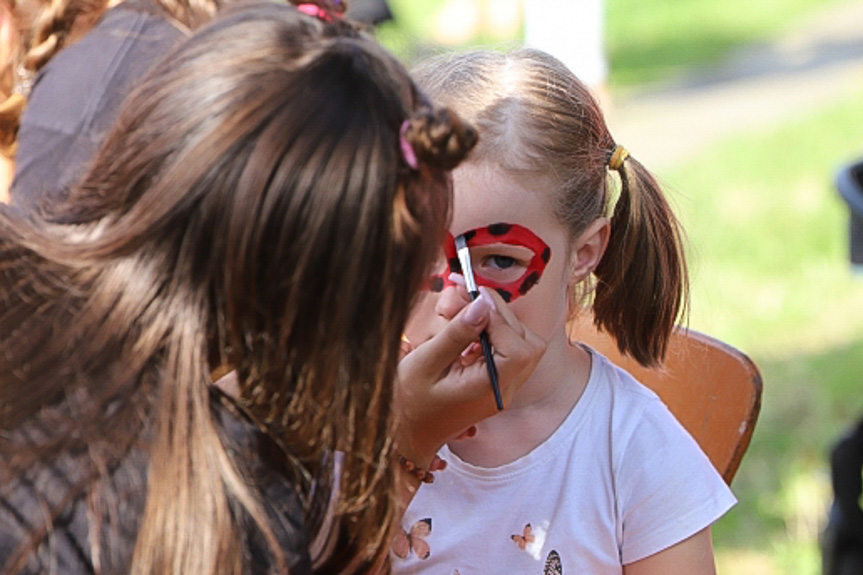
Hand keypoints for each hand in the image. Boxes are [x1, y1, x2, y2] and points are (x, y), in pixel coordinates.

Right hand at [393, 287, 544, 468]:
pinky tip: (468, 332)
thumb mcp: (425, 363)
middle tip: (467, 299)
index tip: (474, 302)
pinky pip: (510, 350)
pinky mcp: (499, 381)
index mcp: (488, 390)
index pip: (518, 350)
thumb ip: (456, 334)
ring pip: (523, 344)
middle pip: (526, 343)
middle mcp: (504, 391)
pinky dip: (494, 333)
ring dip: (499, 322)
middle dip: (499, 314)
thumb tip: (482, 304)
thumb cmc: (409, 401)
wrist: (406, 431)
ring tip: (466, 314)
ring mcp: (504, 388)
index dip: (500, 320)